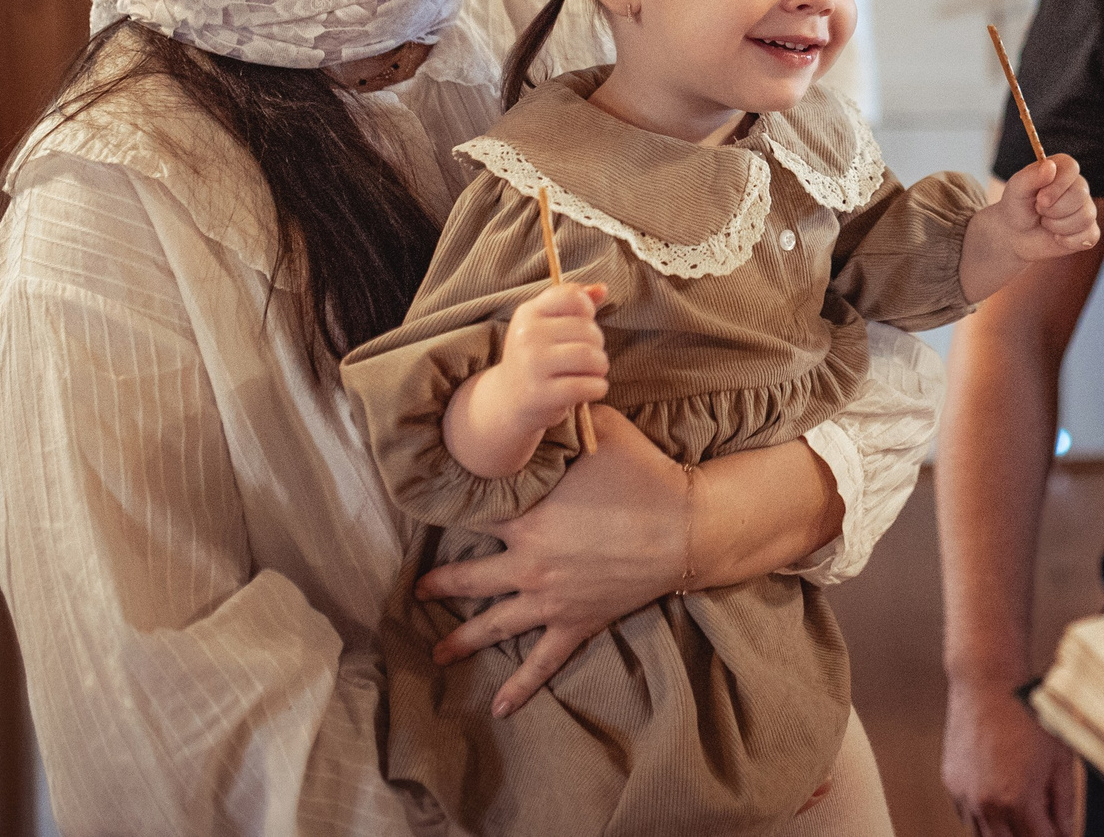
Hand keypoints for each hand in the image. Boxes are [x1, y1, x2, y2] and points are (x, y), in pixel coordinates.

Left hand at [417, 406, 686, 716]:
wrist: (686, 526)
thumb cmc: (643, 476)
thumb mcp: (600, 431)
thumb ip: (565, 418)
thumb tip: (546, 396)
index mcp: (525, 518)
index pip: (473, 514)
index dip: (450, 511)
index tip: (429, 509)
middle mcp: (527, 563)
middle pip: (469, 576)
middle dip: (440, 583)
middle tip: (418, 590)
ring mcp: (550, 600)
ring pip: (494, 623)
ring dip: (461, 639)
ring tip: (435, 652)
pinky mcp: (576, 623)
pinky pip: (542, 661)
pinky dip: (521, 686)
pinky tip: (500, 707)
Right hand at [494, 281, 610, 433]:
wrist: (508, 400)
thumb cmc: (536, 357)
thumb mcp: (546, 325)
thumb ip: (574, 303)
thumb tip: (603, 289)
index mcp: (529, 313)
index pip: (572, 296)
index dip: (587, 309)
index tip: (583, 324)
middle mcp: (527, 335)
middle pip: (588, 330)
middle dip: (598, 344)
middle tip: (589, 356)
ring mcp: (532, 364)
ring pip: (590, 356)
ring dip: (601, 366)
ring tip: (593, 371)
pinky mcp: (541, 393)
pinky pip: (588, 385)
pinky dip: (598, 388)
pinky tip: (591, 388)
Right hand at [944, 677, 1082, 836]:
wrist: (987, 681)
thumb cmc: (1027, 713)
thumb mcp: (1059, 757)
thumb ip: (1064, 803)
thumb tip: (1066, 832)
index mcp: (1018, 799)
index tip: (1060, 833)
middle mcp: (987, 804)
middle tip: (1041, 823)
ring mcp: (965, 796)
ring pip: (985, 836)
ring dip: (1005, 832)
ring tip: (1021, 809)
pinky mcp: (952, 784)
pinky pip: (968, 816)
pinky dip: (984, 816)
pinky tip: (999, 796)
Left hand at [987, 154, 1101, 262]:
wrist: (1017, 235)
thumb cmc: (1017, 207)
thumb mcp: (1017, 189)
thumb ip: (1031, 176)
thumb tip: (1050, 166)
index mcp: (1062, 169)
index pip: (1072, 168)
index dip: (1057, 186)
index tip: (1040, 199)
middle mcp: (1078, 185)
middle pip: (1080, 195)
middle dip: (1054, 210)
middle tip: (1039, 211)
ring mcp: (1086, 208)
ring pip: (1085, 217)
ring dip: (1058, 226)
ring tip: (1045, 223)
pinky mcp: (1090, 231)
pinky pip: (1090, 236)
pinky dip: (1068, 241)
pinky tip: (1056, 237)